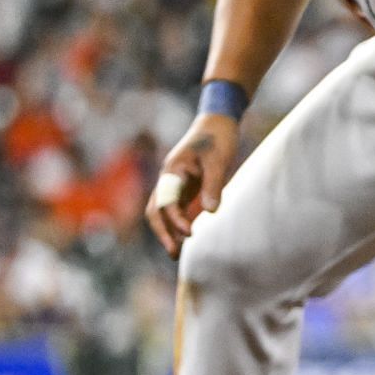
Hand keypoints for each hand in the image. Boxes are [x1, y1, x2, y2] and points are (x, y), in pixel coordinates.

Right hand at [146, 115, 239, 257]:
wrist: (218, 121)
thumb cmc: (218, 138)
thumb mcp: (218, 160)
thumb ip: (214, 185)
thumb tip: (211, 212)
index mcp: (172, 171)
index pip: (166, 201)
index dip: (175, 219)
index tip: (189, 233)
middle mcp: (168, 178)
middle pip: (156, 210)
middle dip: (162, 232)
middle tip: (174, 253)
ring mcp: (175, 182)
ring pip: (164, 211)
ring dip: (168, 231)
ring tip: (178, 253)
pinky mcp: (186, 185)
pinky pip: (176, 208)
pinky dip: (179, 222)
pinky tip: (188, 237)